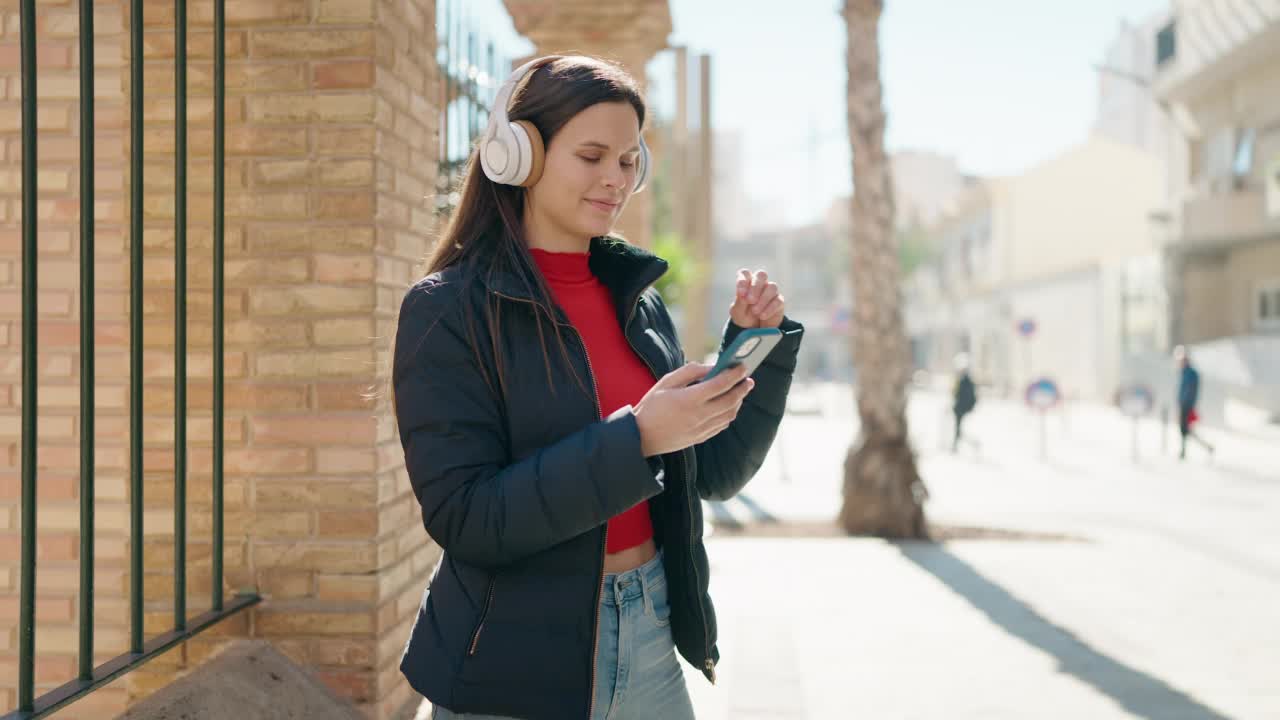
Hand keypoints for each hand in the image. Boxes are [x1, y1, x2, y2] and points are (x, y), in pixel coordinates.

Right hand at [633, 362, 754, 456]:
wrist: (641, 436)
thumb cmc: (651, 406)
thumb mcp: (666, 382)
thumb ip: (690, 372)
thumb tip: (711, 366)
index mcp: (689, 399)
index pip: (720, 384)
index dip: (734, 374)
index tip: (743, 366)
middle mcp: (698, 415)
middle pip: (730, 400)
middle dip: (742, 388)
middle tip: (748, 379)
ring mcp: (701, 429)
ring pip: (729, 414)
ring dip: (738, 402)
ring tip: (740, 392)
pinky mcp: (700, 438)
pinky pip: (722, 425)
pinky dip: (729, 414)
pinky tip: (729, 407)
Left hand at [728, 268, 784, 328]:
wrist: (754, 331)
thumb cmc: (744, 317)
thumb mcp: (737, 311)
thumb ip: (739, 301)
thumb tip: (744, 295)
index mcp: (747, 283)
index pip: (745, 274)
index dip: (743, 281)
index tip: (741, 294)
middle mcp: (760, 284)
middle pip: (761, 275)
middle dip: (755, 287)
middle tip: (750, 301)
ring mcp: (770, 292)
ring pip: (771, 287)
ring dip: (763, 299)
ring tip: (755, 311)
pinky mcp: (779, 302)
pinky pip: (778, 301)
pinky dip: (769, 308)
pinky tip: (762, 316)